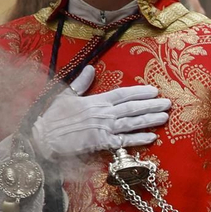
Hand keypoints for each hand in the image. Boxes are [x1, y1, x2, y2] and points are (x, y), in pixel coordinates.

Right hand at [31, 64, 169, 160]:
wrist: (42, 136)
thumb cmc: (53, 116)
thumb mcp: (66, 94)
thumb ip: (81, 83)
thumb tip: (90, 68)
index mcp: (96, 101)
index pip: (123, 94)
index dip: (140, 92)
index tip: (154, 90)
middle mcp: (103, 113)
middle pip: (132, 108)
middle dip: (152, 105)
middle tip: (168, 103)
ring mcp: (104, 128)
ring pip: (132, 123)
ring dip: (150, 120)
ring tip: (165, 117)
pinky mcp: (102, 143)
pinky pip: (124, 141)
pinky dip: (139, 139)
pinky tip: (152, 137)